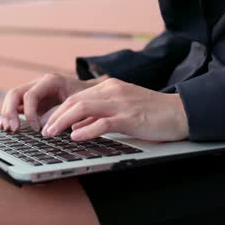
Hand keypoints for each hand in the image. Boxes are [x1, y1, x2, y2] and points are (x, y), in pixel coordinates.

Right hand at [0, 73, 107, 131]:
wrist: (92, 94)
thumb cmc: (88, 99)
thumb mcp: (78, 105)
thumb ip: (61, 113)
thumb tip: (44, 127)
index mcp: (51, 81)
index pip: (30, 95)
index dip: (29, 113)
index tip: (36, 128)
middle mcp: (39, 83)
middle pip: (15, 93)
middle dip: (10, 111)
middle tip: (12, 129)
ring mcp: (34, 90)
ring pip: (12, 98)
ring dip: (7, 113)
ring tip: (6, 129)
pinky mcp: (32, 100)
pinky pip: (16, 105)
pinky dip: (10, 115)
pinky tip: (7, 126)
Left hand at [42, 78, 188, 141]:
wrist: (181, 113)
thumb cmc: (151, 113)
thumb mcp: (120, 110)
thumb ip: (98, 115)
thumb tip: (75, 126)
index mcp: (108, 87)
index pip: (75, 96)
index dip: (57, 110)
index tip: (45, 122)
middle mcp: (112, 91)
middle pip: (74, 100)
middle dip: (54, 116)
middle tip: (43, 130)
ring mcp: (121, 103)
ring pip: (83, 108)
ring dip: (63, 121)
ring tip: (51, 133)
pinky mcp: (130, 117)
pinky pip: (103, 122)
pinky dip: (86, 130)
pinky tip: (75, 137)